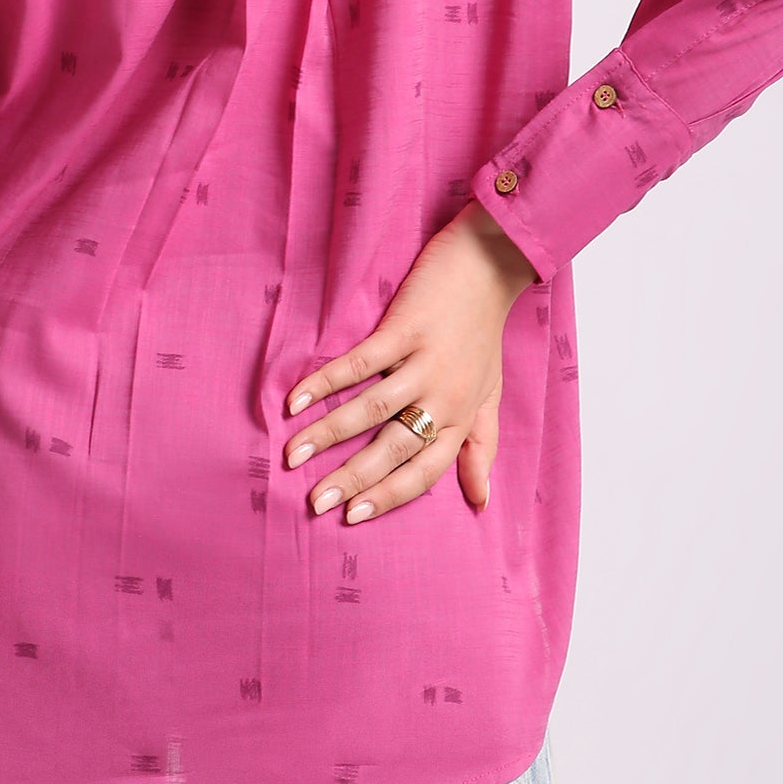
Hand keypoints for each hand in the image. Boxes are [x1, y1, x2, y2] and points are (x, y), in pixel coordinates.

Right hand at [283, 200, 536, 524]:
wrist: (489, 267)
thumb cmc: (483, 333)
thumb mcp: (489, 395)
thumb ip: (481, 446)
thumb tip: (482, 501)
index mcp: (460, 418)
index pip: (424, 472)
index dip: (388, 497)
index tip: (352, 517)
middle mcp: (444, 397)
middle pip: (394, 449)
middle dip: (352, 479)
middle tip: (314, 501)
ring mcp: (425, 362)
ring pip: (372, 410)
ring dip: (329, 435)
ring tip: (293, 456)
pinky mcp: (406, 328)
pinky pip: (361, 363)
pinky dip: (327, 382)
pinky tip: (296, 399)